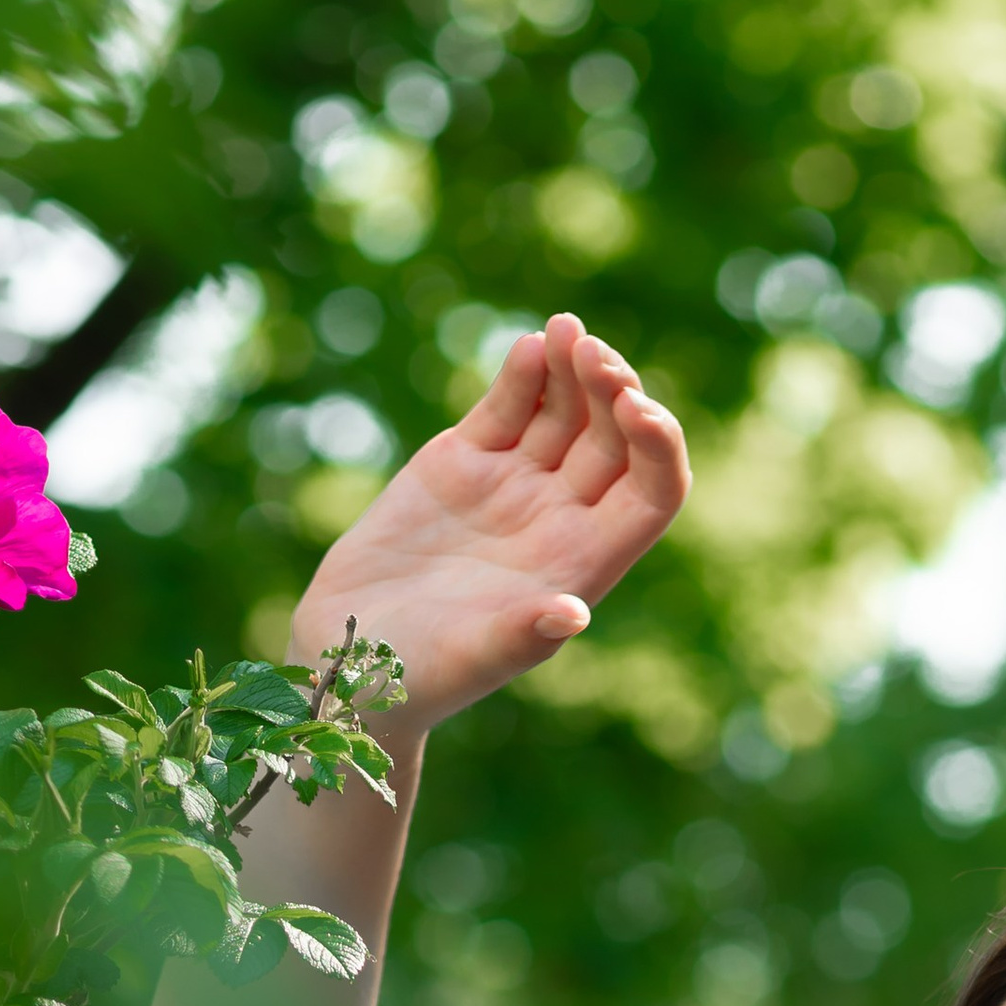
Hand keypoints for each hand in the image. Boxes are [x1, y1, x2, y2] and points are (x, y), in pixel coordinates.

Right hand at [292, 311, 689, 734]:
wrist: (346, 656)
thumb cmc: (416, 674)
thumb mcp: (470, 658)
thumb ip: (521, 635)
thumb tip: (573, 613)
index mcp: (582, 564)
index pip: (652, 494)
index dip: (658, 447)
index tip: (638, 408)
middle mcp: (560, 519)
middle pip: (616, 440)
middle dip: (615, 390)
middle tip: (593, 354)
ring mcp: (515, 486)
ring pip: (567, 410)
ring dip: (575, 367)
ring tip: (565, 332)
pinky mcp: (465, 462)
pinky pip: (510, 405)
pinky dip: (524, 372)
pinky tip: (532, 346)